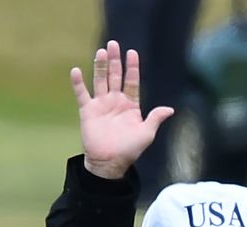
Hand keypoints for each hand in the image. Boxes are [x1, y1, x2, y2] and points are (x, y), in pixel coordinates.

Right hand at [70, 40, 173, 179]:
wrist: (109, 163)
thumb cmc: (129, 150)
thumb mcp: (146, 134)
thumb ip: (155, 118)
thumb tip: (170, 109)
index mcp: (130, 105)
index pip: (131, 81)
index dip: (132, 67)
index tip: (132, 53)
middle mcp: (115, 101)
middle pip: (115, 76)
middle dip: (115, 60)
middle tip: (113, 44)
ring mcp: (101, 105)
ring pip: (100, 80)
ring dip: (100, 66)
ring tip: (101, 52)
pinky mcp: (87, 111)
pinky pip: (82, 94)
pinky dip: (78, 83)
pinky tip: (76, 71)